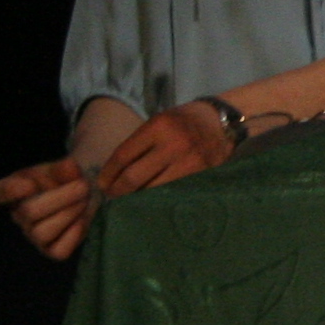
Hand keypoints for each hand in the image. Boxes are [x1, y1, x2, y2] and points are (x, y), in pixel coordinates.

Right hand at [0, 157, 94, 260]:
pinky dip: (73, 236)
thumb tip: (70, 167)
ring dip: (69, 215)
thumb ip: (65, 168)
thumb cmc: (65, 179)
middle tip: (83, 186)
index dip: (12, 191)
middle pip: (29, 212)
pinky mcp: (52, 249)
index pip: (1, 192)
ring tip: (84, 201)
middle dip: (61, 198)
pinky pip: (58, 251)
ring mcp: (34, 234)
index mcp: (15, 190)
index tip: (31, 185)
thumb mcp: (63, 168)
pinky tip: (81, 221)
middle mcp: (20, 215)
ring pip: (42, 234)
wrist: (83, 193)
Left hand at [93, 100, 239, 199]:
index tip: (102, 184)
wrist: (221, 122)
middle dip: (117, 191)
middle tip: (111, 197)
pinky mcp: (201, 176)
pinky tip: (151, 203)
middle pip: (134, 177)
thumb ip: (139, 144)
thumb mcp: (159, 122)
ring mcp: (189, 162)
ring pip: (152, 190)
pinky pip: (172, 194)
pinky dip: (158, 200)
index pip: (124, 155)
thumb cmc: (183, 122)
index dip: (109, 173)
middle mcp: (173, 144)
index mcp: (159, 126)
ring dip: (136, 199)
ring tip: (128, 202)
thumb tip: (114, 173)